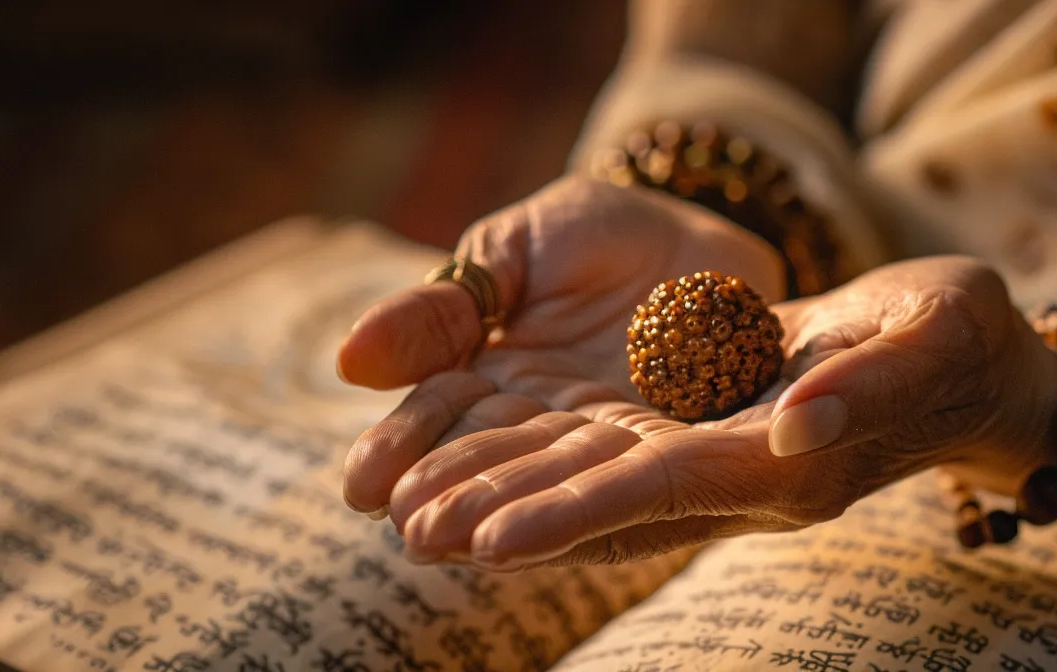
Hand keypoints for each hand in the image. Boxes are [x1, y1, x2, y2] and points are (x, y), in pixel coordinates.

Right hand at [338, 176, 786, 515]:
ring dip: (520, 514)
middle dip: (457, 500)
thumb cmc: (594, 235)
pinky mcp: (686, 445)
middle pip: (496, 464)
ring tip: (476, 547)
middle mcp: (546, 424)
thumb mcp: (510, 248)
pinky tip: (568, 525)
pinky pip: (645, 471)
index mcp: (491, 377)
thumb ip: (443, 307)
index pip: (439, 417)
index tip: (362, 488)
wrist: (705, 226)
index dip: (403, 450)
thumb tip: (351, 360)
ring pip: (563, 479)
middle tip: (415, 534)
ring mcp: (615, 439)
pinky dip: (605, 499)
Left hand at [384, 256, 1056, 569]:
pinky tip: (480, 477)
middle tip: (412, 535)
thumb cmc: (961, 338)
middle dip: (513, 516)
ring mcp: (721, 461)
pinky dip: (543, 473)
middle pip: (609, 502)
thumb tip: (794, 426)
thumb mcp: (933, 337)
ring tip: (414, 518)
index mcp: (793, 462)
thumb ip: (868, 384)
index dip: (577, 515)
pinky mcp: (707, 434)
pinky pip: (611, 461)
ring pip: (596, 487)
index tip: (490, 538)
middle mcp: (744, 477)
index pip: (665, 491)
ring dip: (510, 500)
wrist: (965, 360)